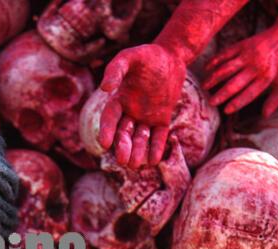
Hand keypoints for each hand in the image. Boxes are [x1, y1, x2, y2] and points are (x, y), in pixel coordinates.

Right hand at [98, 44, 186, 168]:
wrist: (172, 57)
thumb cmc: (148, 55)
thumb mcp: (130, 57)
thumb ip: (116, 69)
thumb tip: (105, 89)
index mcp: (119, 99)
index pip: (110, 119)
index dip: (107, 131)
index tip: (105, 144)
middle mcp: (130, 111)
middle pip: (124, 134)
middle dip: (123, 147)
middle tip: (124, 160)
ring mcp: (146, 117)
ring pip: (140, 138)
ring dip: (138, 152)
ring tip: (137, 164)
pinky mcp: (161, 120)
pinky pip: (158, 137)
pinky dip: (156, 148)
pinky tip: (154, 160)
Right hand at [203, 25, 277, 116]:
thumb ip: (276, 99)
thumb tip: (264, 115)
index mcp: (266, 77)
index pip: (250, 93)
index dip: (237, 102)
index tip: (226, 110)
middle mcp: (256, 66)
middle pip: (235, 83)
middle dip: (222, 94)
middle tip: (211, 102)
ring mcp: (247, 55)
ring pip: (227, 68)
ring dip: (214, 78)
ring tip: (204, 87)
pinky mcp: (241, 45)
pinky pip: (224, 54)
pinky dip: (213, 61)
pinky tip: (206, 69)